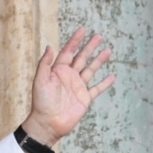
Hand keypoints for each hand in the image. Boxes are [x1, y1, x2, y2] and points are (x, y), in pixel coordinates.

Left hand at [22, 27, 114, 147]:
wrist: (48, 123)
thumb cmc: (41, 102)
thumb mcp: (40, 80)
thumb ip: (45, 64)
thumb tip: (50, 46)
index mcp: (58, 71)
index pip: (68, 52)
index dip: (75, 41)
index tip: (82, 29)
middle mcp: (68, 77)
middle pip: (81, 58)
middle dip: (89, 47)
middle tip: (98, 36)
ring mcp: (77, 87)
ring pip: (90, 70)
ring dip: (98, 61)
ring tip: (107, 51)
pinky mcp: (84, 98)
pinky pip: (96, 89)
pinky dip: (104, 83)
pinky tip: (111, 77)